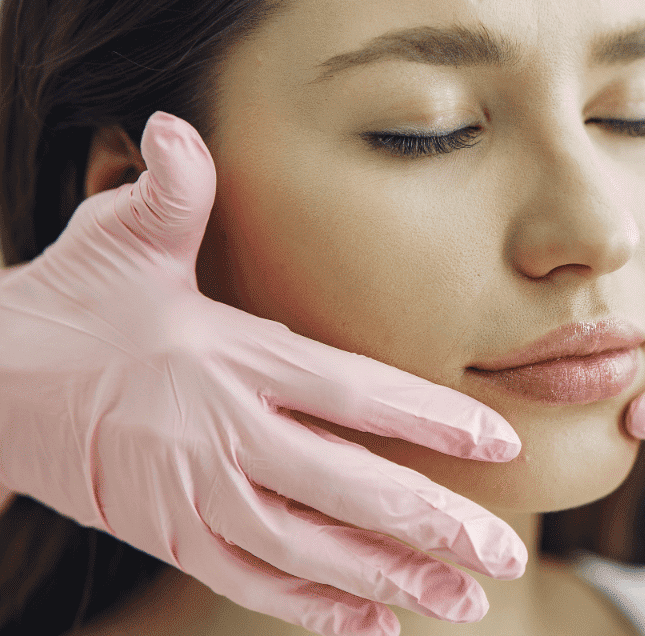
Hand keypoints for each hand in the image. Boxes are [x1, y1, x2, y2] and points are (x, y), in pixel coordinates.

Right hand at [0, 112, 525, 635]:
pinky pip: (257, 582)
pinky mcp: (174, 538)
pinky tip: (378, 625)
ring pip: (314, 552)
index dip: (432, 419)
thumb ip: (169, 195)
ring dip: (394, 579)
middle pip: (351, 488)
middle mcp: (227, 436)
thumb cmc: (70, 306)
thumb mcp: (117, 242)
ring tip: (466, 600)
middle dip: (436, 524)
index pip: (355, 393)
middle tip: (506, 553)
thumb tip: (174, 126)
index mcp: (234, 359)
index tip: (501, 442)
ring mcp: (200, 498)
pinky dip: (318, 608)